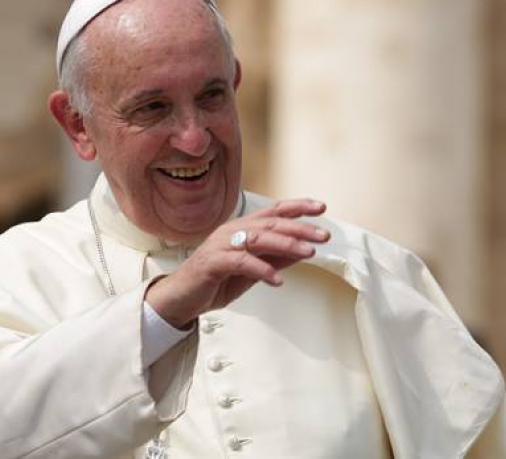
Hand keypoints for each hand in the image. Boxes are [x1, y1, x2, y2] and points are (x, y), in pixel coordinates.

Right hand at [144, 198, 329, 327]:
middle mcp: (232, 230)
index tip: (321, 208)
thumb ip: (275, 257)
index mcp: (242, 228)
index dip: (298, 207)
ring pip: (258, 238)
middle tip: (323, 235)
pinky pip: (242, 262)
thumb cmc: (216, 281)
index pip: (274, 211)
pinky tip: (277, 280)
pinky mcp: (213, 263)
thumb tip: (304, 249)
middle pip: (271, 223)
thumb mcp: (253, 269)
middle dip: (300, 228)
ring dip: (286, 244)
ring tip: (308, 252)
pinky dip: (262, 270)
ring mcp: (221, 245)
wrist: (181, 298)